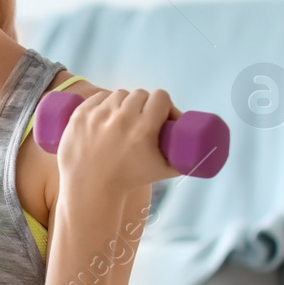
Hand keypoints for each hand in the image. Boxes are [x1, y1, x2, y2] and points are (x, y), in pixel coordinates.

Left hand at [55, 88, 183, 194]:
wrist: (90, 190)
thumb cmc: (129, 181)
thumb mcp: (164, 170)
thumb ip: (186, 160)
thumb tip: (204, 151)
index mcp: (143, 129)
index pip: (160, 97)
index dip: (163, 104)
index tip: (161, 115)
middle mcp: (120, 119)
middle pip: (140, 94)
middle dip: (144, 105)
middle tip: (142, 118)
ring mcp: (97, 116)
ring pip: (119, 95)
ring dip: (124, 103)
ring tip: (123, 118)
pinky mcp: (79, 116)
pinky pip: (98, 97)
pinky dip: (104, 103)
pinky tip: (106, 114)